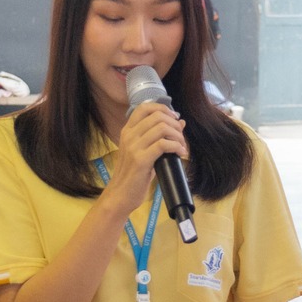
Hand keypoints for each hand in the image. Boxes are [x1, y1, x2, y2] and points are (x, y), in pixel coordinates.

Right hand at [100, 100, 187, 217]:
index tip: (174, 119)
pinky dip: (176, 147)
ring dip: (177, 136)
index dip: (163, 108)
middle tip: (181, 137)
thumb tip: (180, 122)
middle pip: (157, 116)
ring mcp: (133, 147)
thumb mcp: (145, 151)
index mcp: (127, 131)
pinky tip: (180, 153)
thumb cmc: (134, 175)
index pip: (144, 107)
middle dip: (175, 124)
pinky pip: (163, 144)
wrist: (120, 195)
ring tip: (181, 146)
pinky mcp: (140, 159)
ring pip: (162, 128)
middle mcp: (129, 135)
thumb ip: (160, 137)